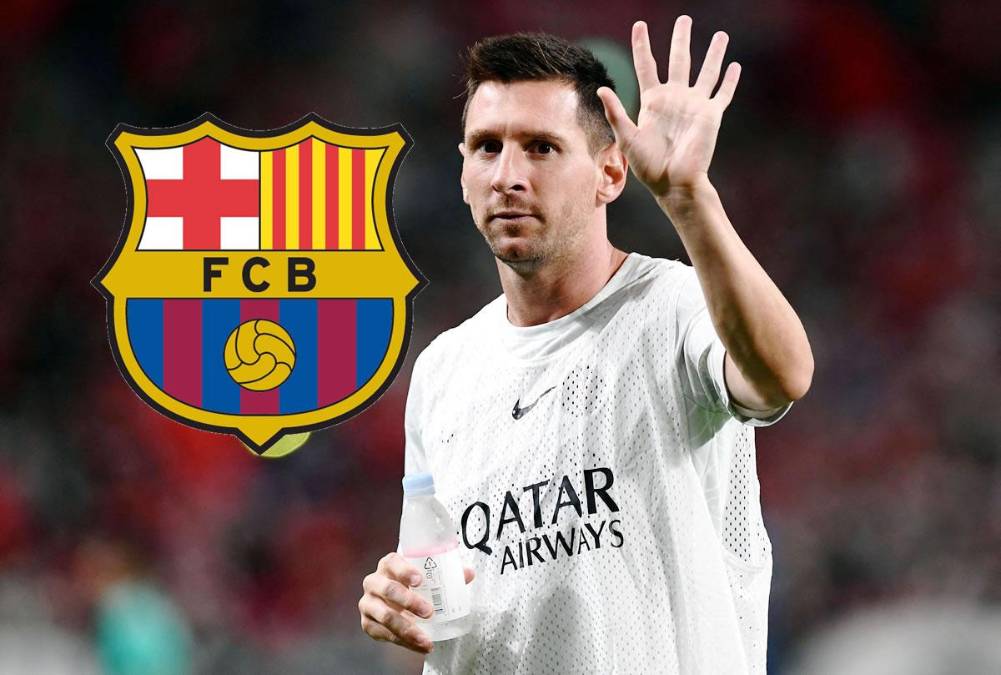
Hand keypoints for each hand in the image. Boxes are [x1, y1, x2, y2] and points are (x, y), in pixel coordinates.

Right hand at [359, 552, 475, 654]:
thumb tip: (468, 574)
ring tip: (425, 638)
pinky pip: (383, 634)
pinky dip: (402, 641)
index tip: (420, 580)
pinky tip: (417, 645)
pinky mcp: (367, 622)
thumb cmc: (412, 586)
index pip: (392, 562)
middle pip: (388, 589)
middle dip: (409, 601)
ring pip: (385, 615)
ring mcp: (368, 603)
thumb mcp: (428, 578)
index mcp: (388, 565)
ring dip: (406, 628)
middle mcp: (374, 581)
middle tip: (429, 612)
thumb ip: (448, 574)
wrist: (394, 603)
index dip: (405, 570)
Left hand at [597, 16, 740, 196]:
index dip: (643, 45)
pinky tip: (734, 66)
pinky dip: (729, 80)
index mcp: (653, 101)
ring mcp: (694, 105)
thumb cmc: (648, 165)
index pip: (647, 66)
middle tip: (684, 19)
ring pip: (706, 72)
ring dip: (713, 54)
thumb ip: (616, 112)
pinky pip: (722, 94)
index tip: (640, 25)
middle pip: (679, 60)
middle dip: (681, 39)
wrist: (673, 183)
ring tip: (720, 35)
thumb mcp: (627, 138)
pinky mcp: (710, 116)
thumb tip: (602, 89)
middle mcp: (675, 98)